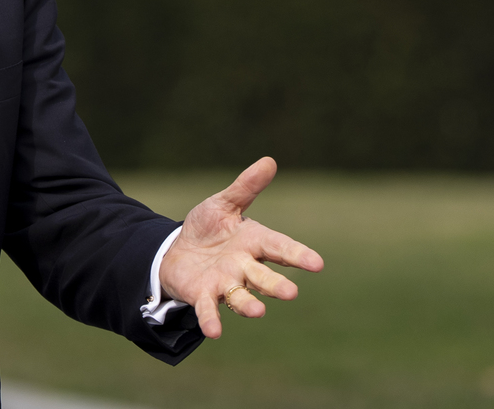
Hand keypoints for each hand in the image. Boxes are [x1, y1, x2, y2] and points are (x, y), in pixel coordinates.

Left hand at [157, 157, 323, 338]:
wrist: (176, 250)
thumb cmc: (207, 228)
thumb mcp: (223, 204)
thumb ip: (246, 187)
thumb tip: (269, 161)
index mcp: (254, 242)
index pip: (279, 247)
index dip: (297, 255)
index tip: (317, 264)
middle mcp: (244, 266)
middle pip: (263, 276)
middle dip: (275, 284)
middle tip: (290, 293)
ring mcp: (224, 283)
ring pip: (240, 296)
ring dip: (249, 304)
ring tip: (259, 311)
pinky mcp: (203, 295)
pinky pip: (208, 309)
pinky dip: (211, 320)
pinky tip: (214, 332)